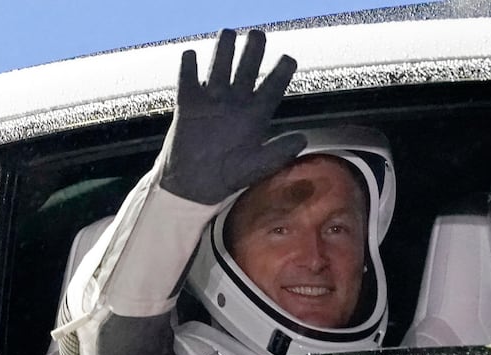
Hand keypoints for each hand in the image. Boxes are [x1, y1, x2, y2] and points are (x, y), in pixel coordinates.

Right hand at [157, 29, 305, 204]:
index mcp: (255, 117)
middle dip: (253, 52)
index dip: (281, 73)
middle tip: (258, 35)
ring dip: (223, 51)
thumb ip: (278, 152)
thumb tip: (302, 140)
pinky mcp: (188, 106)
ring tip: (228, 33)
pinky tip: (191, 55)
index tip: (289, 59)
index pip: (271, 89)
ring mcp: (212, 102)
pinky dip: (188, 68)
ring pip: (219, 69)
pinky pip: (188, 82)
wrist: (193, 186)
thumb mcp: (256, 167)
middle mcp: (235, 104)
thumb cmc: (227, 177)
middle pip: (246, 71)